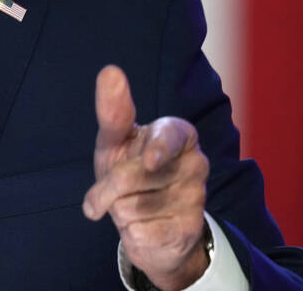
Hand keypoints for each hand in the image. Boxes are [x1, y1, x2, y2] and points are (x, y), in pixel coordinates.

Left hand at [82, 66, 209, 290]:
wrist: (151, 225)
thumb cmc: (129, 171)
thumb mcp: (115, 142)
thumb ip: (114, 112)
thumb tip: (110, 71)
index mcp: (179, 133)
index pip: (171, 135)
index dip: (159, 148)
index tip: (150, 159)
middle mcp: (195, 162)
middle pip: (134, 175)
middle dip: (107, 187)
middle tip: (108, 191)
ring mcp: (195, 197)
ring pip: (133, 206)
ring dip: (118, 210)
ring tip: (132, 206)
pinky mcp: (189, 229)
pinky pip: (141, 232)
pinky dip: (129, 232)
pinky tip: (142, 226)